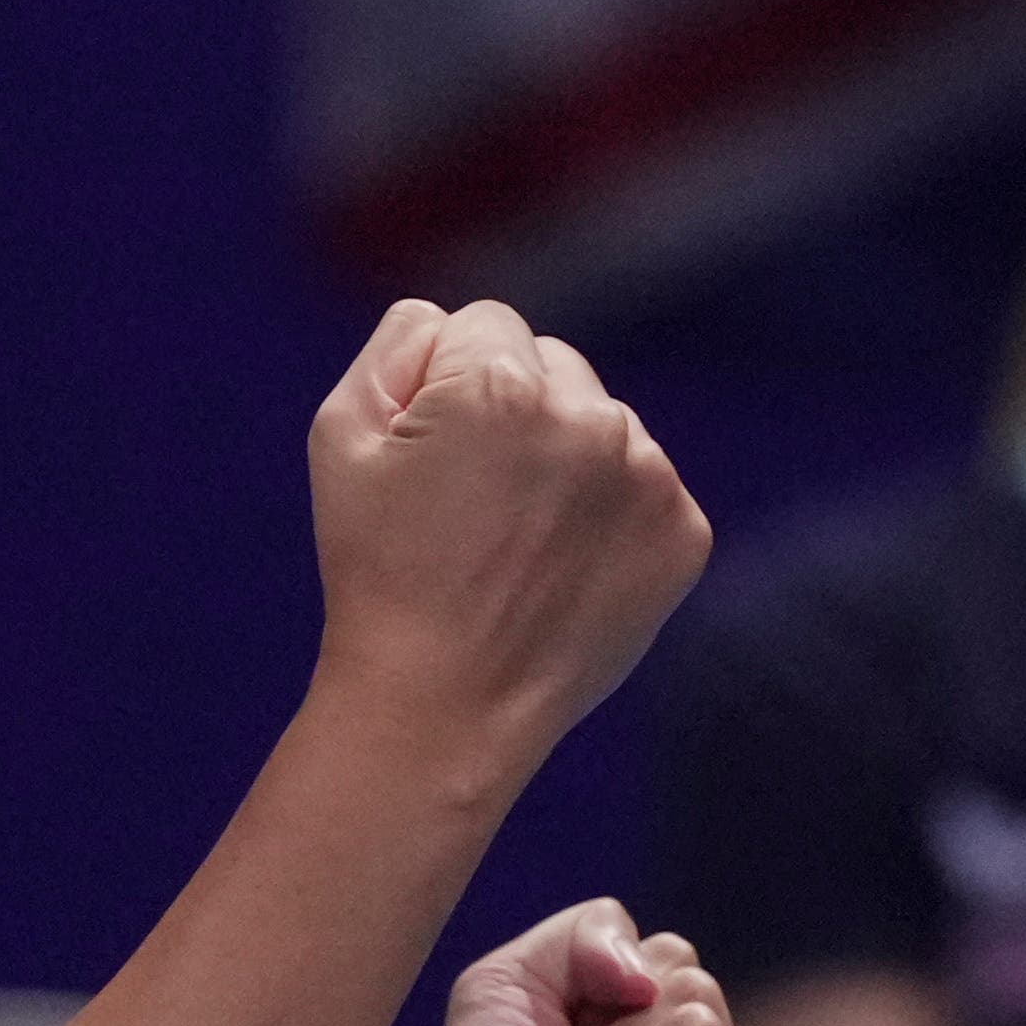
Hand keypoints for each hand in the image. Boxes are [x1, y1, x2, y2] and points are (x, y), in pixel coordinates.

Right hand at [305, 300, 713, 769]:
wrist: (445, 705)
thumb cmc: (380, 570)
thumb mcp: (341, 434)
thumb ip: (399, 342)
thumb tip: (452, 321)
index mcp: (502, 384)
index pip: (485, 325)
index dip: (445, 388)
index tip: (431, 456)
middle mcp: (591, 419)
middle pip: (553, 365)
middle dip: (516, 411)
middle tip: (473, 503)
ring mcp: (649, 479)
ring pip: (603, 423)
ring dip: (568, 461)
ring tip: (517, 541)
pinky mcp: (683, 532)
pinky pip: (643, 484)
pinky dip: (609, 516)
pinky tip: (562, 568)